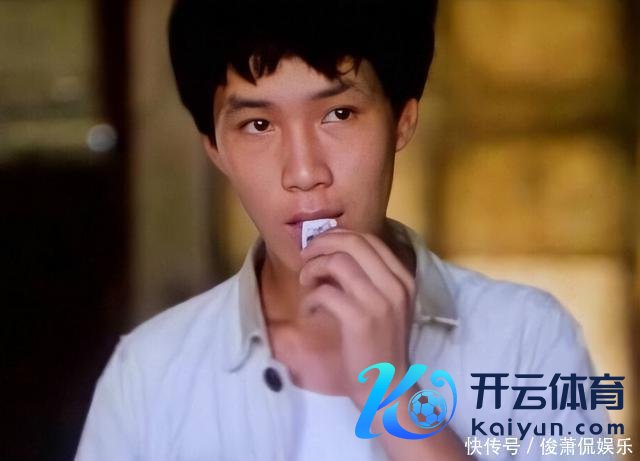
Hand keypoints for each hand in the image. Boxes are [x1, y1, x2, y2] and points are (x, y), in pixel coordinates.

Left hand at [299, 229, 415, 408]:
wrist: (386, 384)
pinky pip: (325, 292)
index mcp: (403, 278)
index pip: (369, 239)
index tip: (320, 246)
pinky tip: (310, 310)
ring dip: (313, 270)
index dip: (339, 236)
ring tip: (307, 284)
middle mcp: (396, 285)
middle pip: (353, 243)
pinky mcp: (360, 319)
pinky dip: (310, 298)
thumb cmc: (380, 343)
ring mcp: (379, 302)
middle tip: (306, 257)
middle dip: (322, 244)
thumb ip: (370, 277)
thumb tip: (333, 250)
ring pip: (337, 262)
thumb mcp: (386, 304)